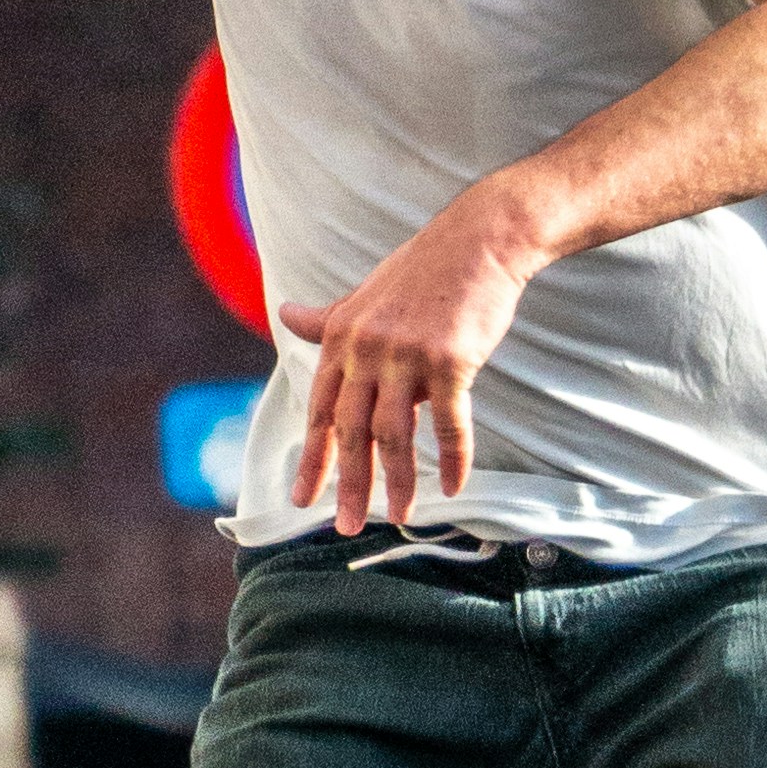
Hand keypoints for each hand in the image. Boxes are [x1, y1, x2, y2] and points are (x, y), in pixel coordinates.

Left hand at [283, 187, 545, 530]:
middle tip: (348, 528)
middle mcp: (367, 349)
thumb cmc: (424, 270)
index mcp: (342, 338)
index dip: (312, 458)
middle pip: (352, 432)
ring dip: (399, 482)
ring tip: (401, 518)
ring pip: (396, 435)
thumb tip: (285, 314)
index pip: (320, 410)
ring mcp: (407, 355)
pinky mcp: (450, 361)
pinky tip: (455, 486)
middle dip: (350, 485)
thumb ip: (328, 319)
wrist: (480, 239)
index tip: (303, 500)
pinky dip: (454, 458)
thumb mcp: (364, 293)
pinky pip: (449, 423)